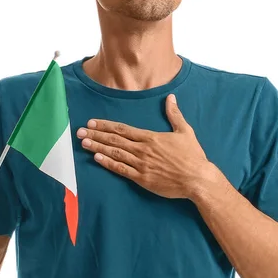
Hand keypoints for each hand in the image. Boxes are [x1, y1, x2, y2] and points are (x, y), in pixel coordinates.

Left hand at [76, 93, 213, 198]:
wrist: (197, 179)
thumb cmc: (193, 156)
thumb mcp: (185, 131)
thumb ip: (174, 114)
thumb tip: (171, 97)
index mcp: (151, 137)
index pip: (123, 129)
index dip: (105, 125)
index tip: (92, 122)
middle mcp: (143, 149)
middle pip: (114, 140)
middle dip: (96, 134)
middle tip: (79, 131)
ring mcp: (141, 165)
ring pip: (115, 153)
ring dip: (98, 147)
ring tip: (83, 143)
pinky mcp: (142, 179)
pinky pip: (122, 170)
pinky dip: (108, 164)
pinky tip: (97, 158)